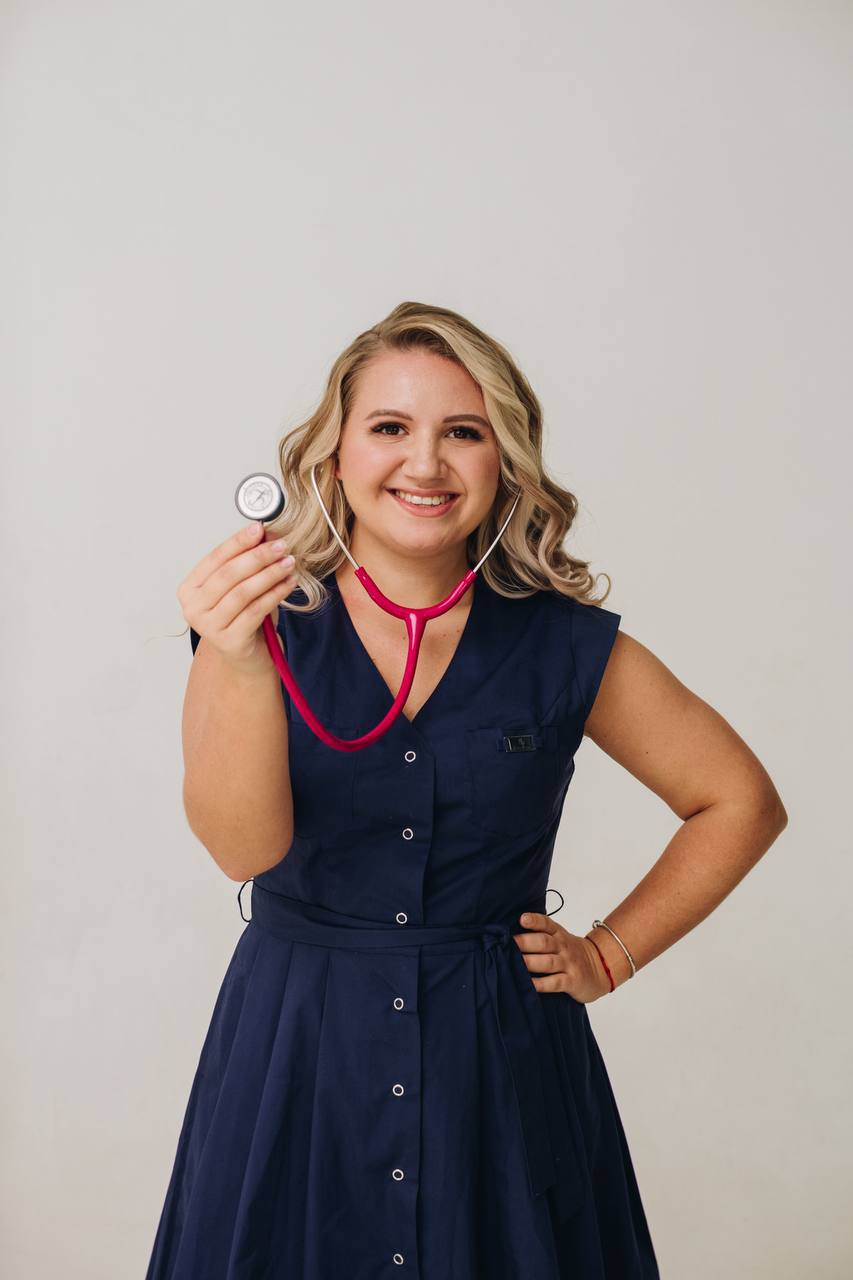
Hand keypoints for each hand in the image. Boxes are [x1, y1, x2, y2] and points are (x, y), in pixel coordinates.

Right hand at [177, 520, 297, 675]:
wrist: (245, 657)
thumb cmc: (242, 618)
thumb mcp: (242, 585)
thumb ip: (248, 561)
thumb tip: (267, 534)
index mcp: (190, 589)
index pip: (215, 558)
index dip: (238, 541)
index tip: (259, 528)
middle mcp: (193, 608)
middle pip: (228, 574)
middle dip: (258, 556)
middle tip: (281, 545)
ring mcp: (209, 627)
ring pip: (243, 592)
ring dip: (269, 574)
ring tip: (289, 563)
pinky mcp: (229, 641)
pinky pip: (256, 610)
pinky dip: (275, 593)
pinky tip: (289, 583)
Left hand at [512, 911, 611, 1003]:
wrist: (601, 968)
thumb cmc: (572, 953)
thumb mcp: (561, 939)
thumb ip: (541, 935)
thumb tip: (512, 935)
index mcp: (559, 934)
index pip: (547, 924)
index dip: (534, 920)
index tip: (522, 919)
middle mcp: (563, 947)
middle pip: (544, 942)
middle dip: (525, 942)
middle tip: (508, 944)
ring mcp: (568, 964)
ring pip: (547, 962)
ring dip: (530, 962)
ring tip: (514, 963)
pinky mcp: (572, 982)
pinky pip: (554, 982)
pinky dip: (541, 983)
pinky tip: (529, 983)